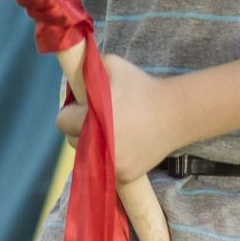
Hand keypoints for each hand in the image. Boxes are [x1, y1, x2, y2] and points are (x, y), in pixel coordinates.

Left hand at [55, 53, 179, 180]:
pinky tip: (126, 144)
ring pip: (88, 156)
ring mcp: (112, 163)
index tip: (85, 107)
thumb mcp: (111, 64)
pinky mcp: (124, 175)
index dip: (72, 112)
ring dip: (93, 145)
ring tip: (113, 130)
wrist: (177, 112)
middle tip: (100, 118)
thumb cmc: (142, 86)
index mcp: (91, 118)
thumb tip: (72, 80)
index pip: (62, 121)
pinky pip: (106, 167)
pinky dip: (111, 158)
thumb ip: (86, 70)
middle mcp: (98, 145)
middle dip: (80, 129)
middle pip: (72, 140)